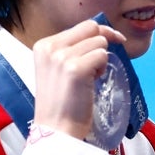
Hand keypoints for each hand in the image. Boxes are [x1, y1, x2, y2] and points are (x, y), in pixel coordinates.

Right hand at [31, 19, 126, 141]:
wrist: (56, 128)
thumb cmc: (60, 101)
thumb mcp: (57, 68)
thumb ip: (71, 50)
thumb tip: (100, 34)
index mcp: (44, 45)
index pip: (81, 26)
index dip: (99, 33)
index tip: (110, 40)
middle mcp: (51, 47)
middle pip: (91, 28)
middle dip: (105, 40)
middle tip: (104, 59)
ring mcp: (63, 57)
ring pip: (100, 42)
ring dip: (101, 60)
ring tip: (90, 78)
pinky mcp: (77, 69)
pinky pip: (103, 56)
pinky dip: (103, 68)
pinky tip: (92, 82)